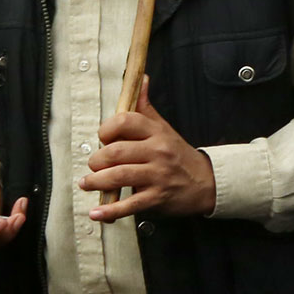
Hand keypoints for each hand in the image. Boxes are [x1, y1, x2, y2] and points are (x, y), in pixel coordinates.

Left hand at [83, 92, 217, 219]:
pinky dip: (110, 211)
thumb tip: (141, 80)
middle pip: (116, 151)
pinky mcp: (157, 197)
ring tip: (87, 183)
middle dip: (97, 161)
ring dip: (97, 182)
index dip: (107, 129)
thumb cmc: (178, 155)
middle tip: (93, 166)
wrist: (205, 182)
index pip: (126, 121)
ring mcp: (158, 175)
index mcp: (156, 132)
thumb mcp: (164, 128)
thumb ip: (146, 107)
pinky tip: (97, 212)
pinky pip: (129, 204)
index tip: (102, 138)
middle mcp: (157, 151)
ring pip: (119, 176)